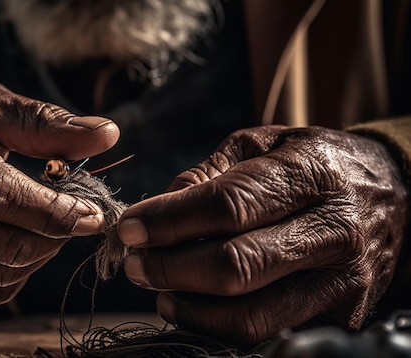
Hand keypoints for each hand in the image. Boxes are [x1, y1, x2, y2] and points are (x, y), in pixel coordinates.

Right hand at [0, 80, 118, 304]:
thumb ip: (46, 123)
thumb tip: (107, 134)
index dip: (51, 209)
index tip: (91, 211)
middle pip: (2, 242)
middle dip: (56, 236)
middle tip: (78, 217)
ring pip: (0, 273)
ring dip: (41, 255)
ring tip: (47, 226)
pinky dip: (19, 273)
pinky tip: (19, 241)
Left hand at [117, 125, 408, 343]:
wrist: (392, 194)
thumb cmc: (313, 163)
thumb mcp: (265, 144)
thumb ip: (210, 172)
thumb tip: (159, 208)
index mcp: (310, 175)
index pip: (227, 205)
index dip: (169, 220)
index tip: (129, 228)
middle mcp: (333, 230)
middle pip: (234, 266)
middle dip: (169, 269)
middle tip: (136, 264)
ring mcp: (341, 281)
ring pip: (249, 316)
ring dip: (188, 309)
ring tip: (160, 291)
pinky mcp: (342, 316)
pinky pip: (267, 334)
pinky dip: (218, 328)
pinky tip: (196, 307)